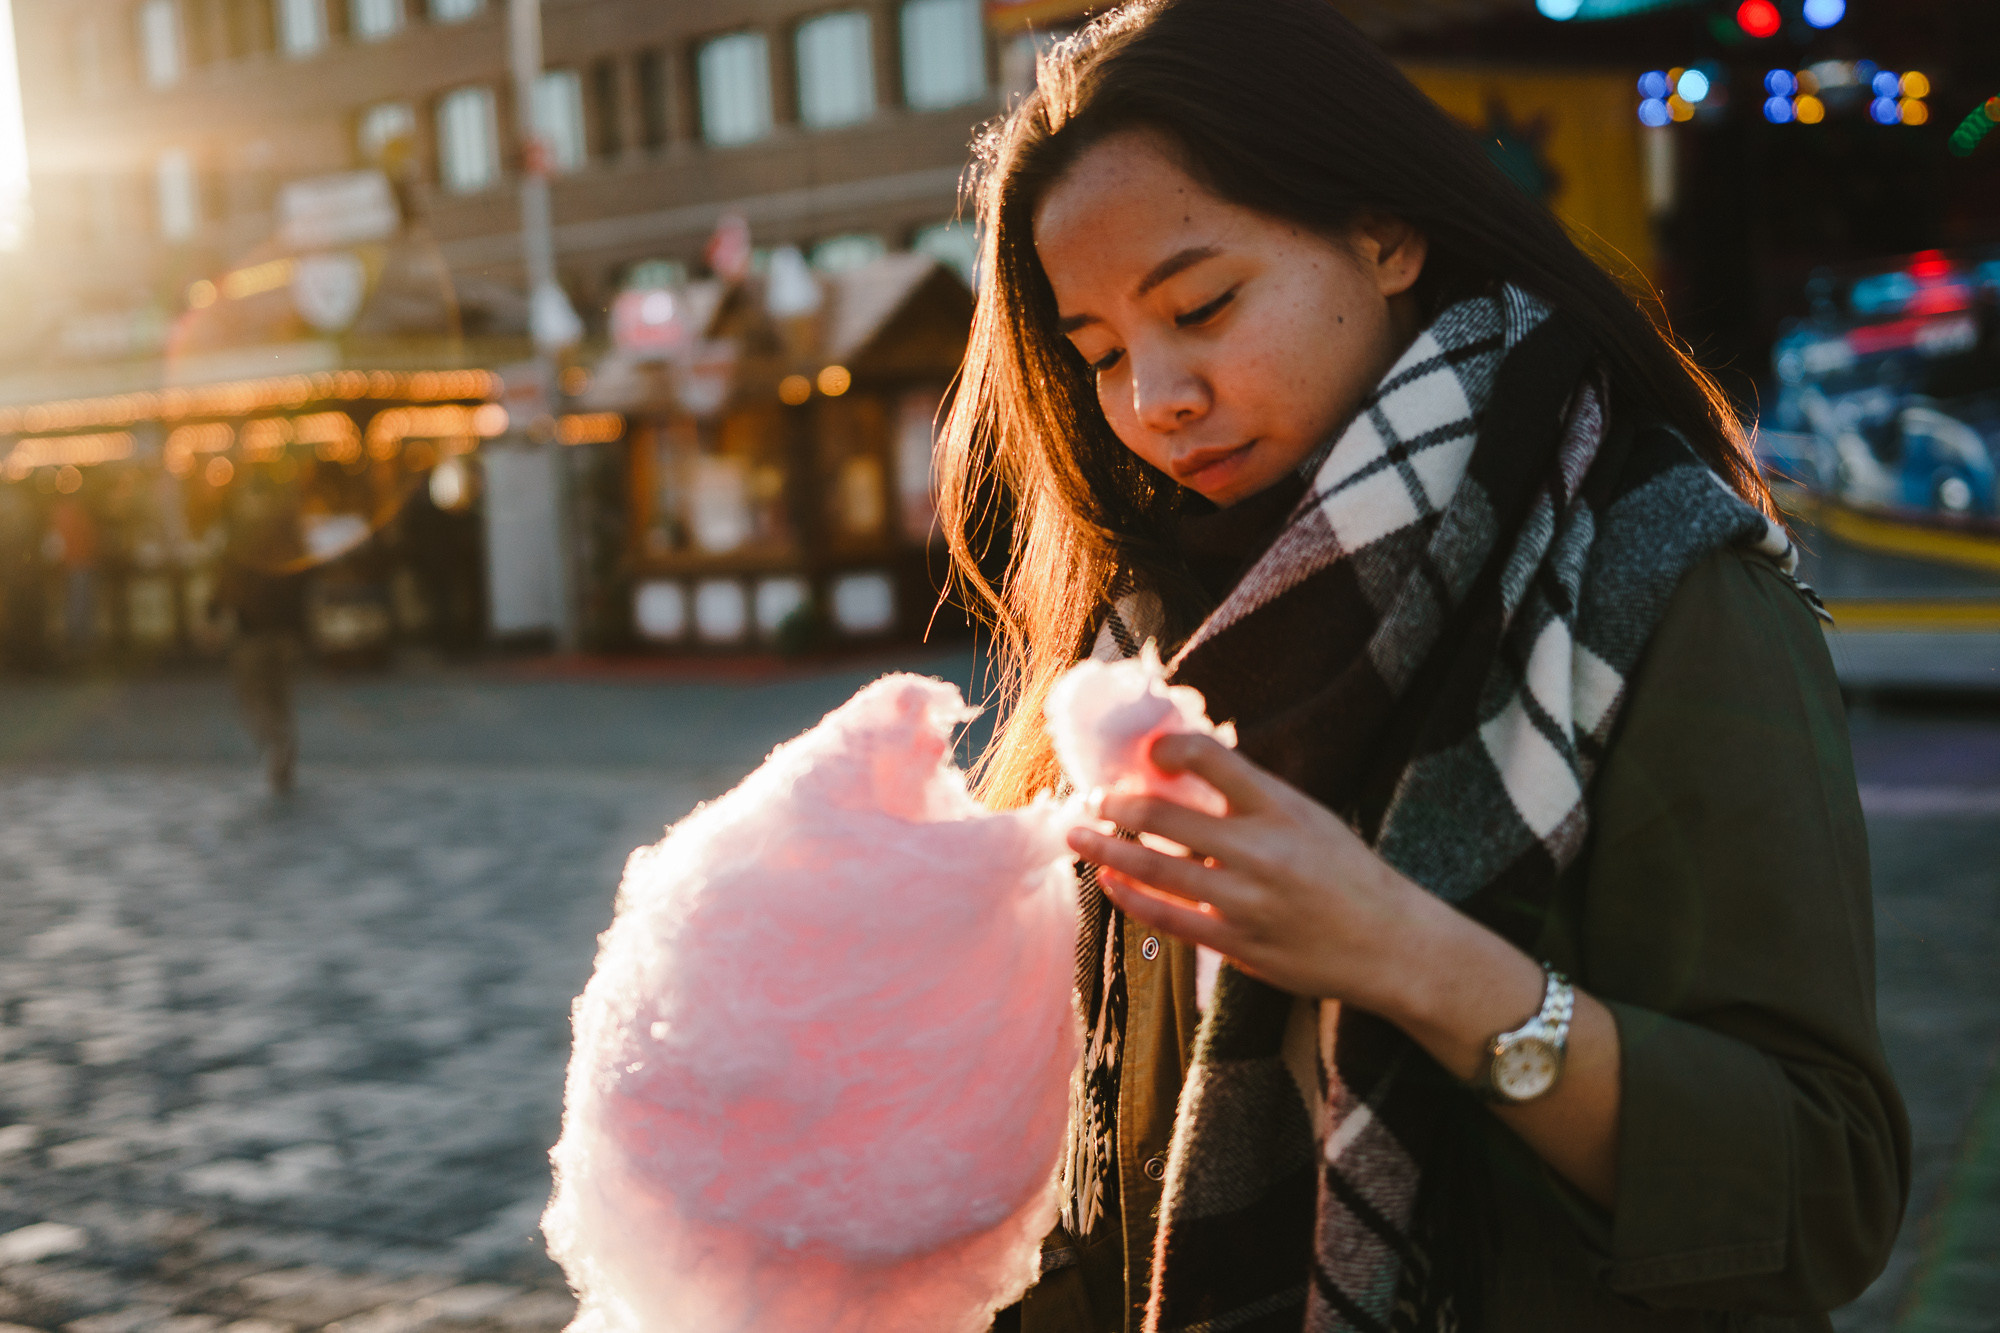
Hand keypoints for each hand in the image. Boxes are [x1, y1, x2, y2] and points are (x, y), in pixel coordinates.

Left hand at [1065, 731, 1428, 1011]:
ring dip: (1107, 850)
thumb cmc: (1344, 872)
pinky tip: (1108, 882)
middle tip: (1091, 798)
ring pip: (1155, 870)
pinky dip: (1131, 897)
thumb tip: (1185, 766)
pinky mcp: (1237, 943)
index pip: (1212, 758)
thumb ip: (1250, 795)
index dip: (1169, 747)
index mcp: (1281, 807)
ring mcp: (1246, 900)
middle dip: (1117, 804)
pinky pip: (1168, 918)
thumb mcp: (1308, 816)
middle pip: (1166, 816)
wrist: (1389, 943)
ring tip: (1079, 835)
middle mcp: (1261, 850)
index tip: (1145, 751)